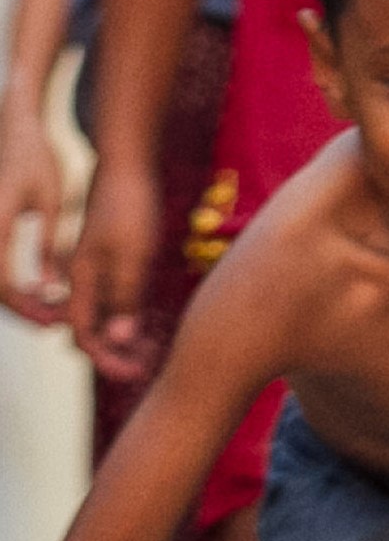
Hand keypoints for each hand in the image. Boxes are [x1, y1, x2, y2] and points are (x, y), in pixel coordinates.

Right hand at [0, 112, 70, 326]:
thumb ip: (49, 244)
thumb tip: (51, 287)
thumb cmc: (35, 158)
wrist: (12, 128)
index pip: (2, 285)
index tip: (56, 320)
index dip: (27, 309)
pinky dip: (8, 282)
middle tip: (53, 322)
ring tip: (47, 307)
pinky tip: (35, 288)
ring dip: (13, 300)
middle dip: (20, 311)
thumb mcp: (49, 200)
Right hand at [64, 156, 166, 384]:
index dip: (108, 360)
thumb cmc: (129, 206)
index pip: (85, 335)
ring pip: (104, 315)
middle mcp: (84, 278)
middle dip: (114, 355)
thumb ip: (125, 295)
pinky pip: (115, 297)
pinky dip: (130, 316)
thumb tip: (120, 339)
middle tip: (146, 371)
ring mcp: (98, 267)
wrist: (127, 164)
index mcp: (82, 280)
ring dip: (125, 339)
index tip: (136, 375)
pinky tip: (152, 325)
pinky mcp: (113, 257)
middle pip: (91, 330)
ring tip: (154, 355)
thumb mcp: (133, 254)